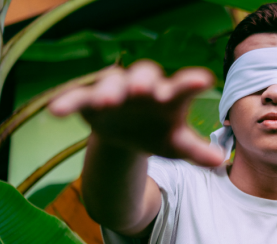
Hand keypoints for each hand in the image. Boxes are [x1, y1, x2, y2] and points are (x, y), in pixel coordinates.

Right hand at [48, 60, 222, 166]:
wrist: (128, 134)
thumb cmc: (158, 134)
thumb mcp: (176, 144)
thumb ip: (196, 151)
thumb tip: (220, 160)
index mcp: (168, 96)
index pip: (181, 87)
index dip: (190, 83)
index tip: (203, 81)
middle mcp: (143, 88)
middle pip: (144, 76)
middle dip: (142, 82)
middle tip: (141, 90)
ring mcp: (116, 91)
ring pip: (111, 83)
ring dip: (108, 90)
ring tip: (106, 102)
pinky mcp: (90, 100)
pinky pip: (79, 96)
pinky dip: (69, 101)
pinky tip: (57, 111)